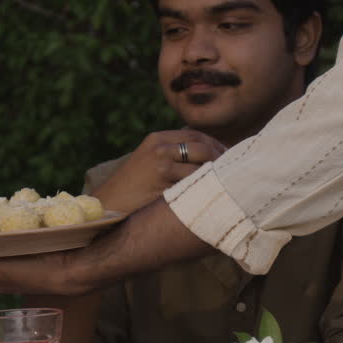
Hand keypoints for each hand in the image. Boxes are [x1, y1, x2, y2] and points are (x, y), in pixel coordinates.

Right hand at [93, 130, 225, 213]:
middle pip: (203, 146)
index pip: (196, 135)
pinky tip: (214, 196)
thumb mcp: (147, 164)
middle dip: (222, 158)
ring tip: (228, 185)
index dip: (216, 145)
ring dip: (217, 174)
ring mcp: (161, 160)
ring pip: (202, 163)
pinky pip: (194, 180)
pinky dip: (207, 187)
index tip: (229, 157)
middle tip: (235, 172)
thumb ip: (171, 157)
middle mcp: (159, 145)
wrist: (107, 207)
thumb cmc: (129, 191)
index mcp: (156, 138)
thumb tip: (205, 160)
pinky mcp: (163, 177)